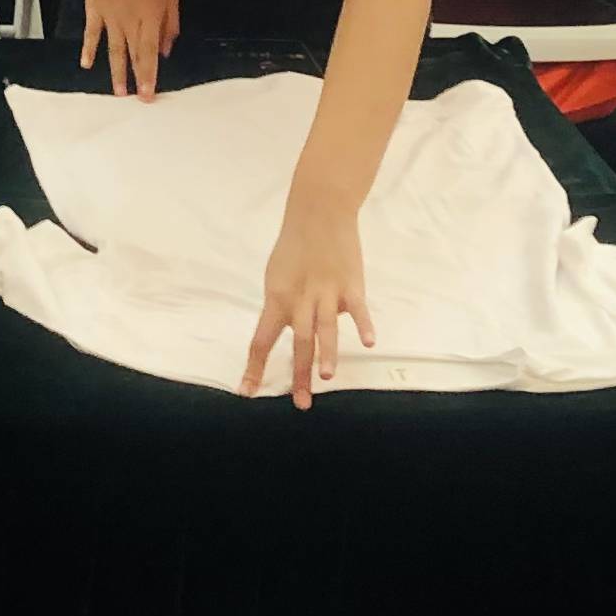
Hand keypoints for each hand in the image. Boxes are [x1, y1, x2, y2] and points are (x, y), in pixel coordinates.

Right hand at [77, 0, 179, 98]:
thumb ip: (170, 24)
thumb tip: (165, 50)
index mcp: (150, 17)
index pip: (149, 53)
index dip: (149, 75)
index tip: (149, 95)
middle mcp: (129, 21)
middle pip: (132, 55)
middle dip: (135, 79)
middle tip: (137, 101)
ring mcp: (109, 16)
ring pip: (113, 50)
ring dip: (116, 72)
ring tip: (118, 93)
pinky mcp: (94, 9)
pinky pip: (91, 34)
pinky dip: (89, 50)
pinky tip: (87, 65)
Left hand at [243, 191, 375, 408]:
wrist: (318, 211)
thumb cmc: (295, 246)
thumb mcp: (277, 276)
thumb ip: (284, 307)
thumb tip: (295, 332)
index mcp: (276, 298)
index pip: (261, 340)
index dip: (254, 368)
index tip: (247, 394)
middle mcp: (299, 298)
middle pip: (297, 341)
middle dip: (298, 374)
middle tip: (301, 403)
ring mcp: (326, 291)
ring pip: (325, 327)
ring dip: (326, 353)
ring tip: (325, 377)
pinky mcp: (351, 283)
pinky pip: (358, 308)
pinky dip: (363, 324)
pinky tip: (368, 342)